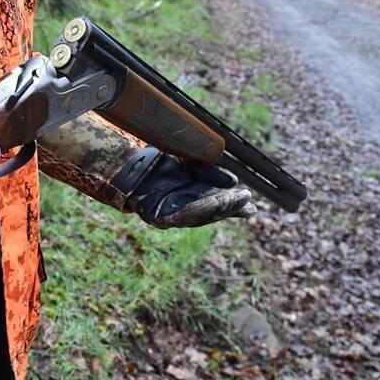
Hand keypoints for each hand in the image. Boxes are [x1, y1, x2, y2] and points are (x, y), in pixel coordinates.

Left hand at [121, 147, 256, 228]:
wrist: (129, 162)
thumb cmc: (159, 161)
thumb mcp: (189, 162)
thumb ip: (208, 171)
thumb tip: (233, 181)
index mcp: (193, 196)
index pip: (217, 204)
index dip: (234, 206)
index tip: (250, 204)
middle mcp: (183, 208)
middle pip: (211, 213)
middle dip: (229, 207)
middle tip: (246, 200)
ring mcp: (170, 214)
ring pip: (198, 216)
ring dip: (217, 209)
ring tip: (232, 200)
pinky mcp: (156, 217)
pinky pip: (180, 216)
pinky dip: (197, 211)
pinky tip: (211, 204)